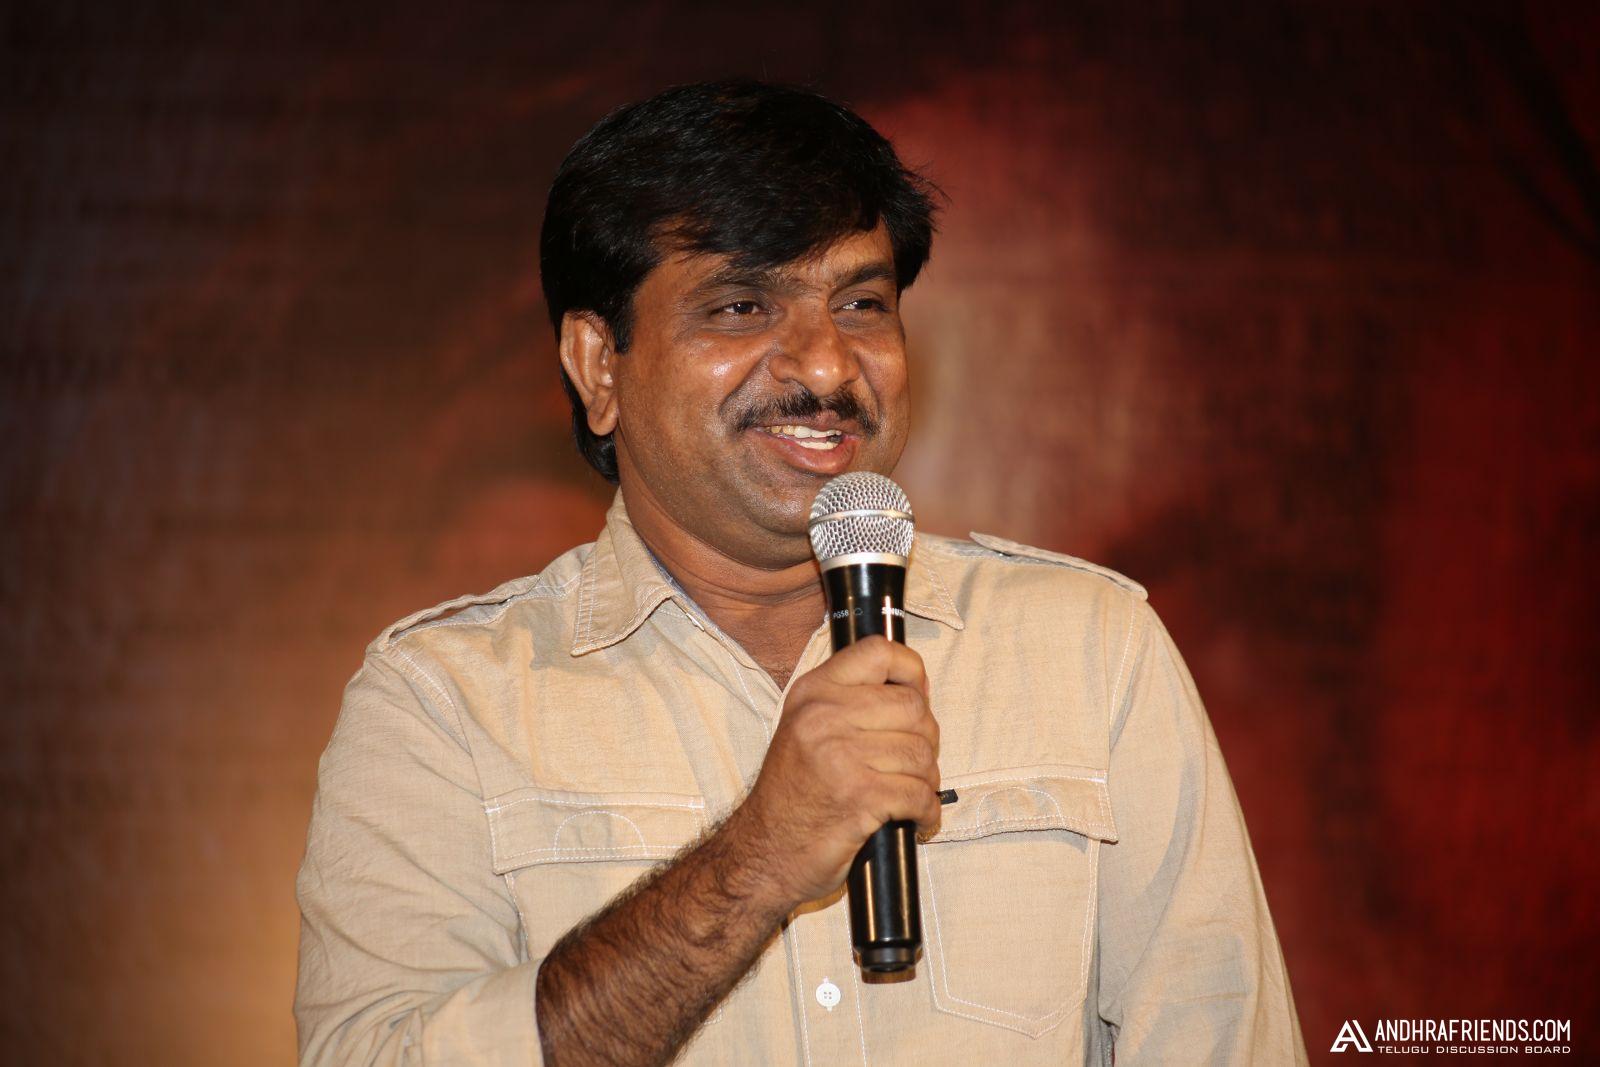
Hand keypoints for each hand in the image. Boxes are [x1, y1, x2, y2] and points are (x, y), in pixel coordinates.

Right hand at [736, 635, 940, 906]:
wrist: (764, 852)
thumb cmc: (794, 795)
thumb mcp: (808, 729)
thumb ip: (853, 701)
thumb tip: (919, 687)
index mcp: (813, 692)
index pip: (878, 652)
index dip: (911, 671)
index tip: (917, 696)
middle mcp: (823, 715)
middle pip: (913, 707)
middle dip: (926, 740)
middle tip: (912, 764)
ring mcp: (840, 755)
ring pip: (922, 754)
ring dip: (927, 781)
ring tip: (909, 796)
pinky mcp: (859, 796)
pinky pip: (920, 794)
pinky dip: (927, 813)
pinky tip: (917, 821)